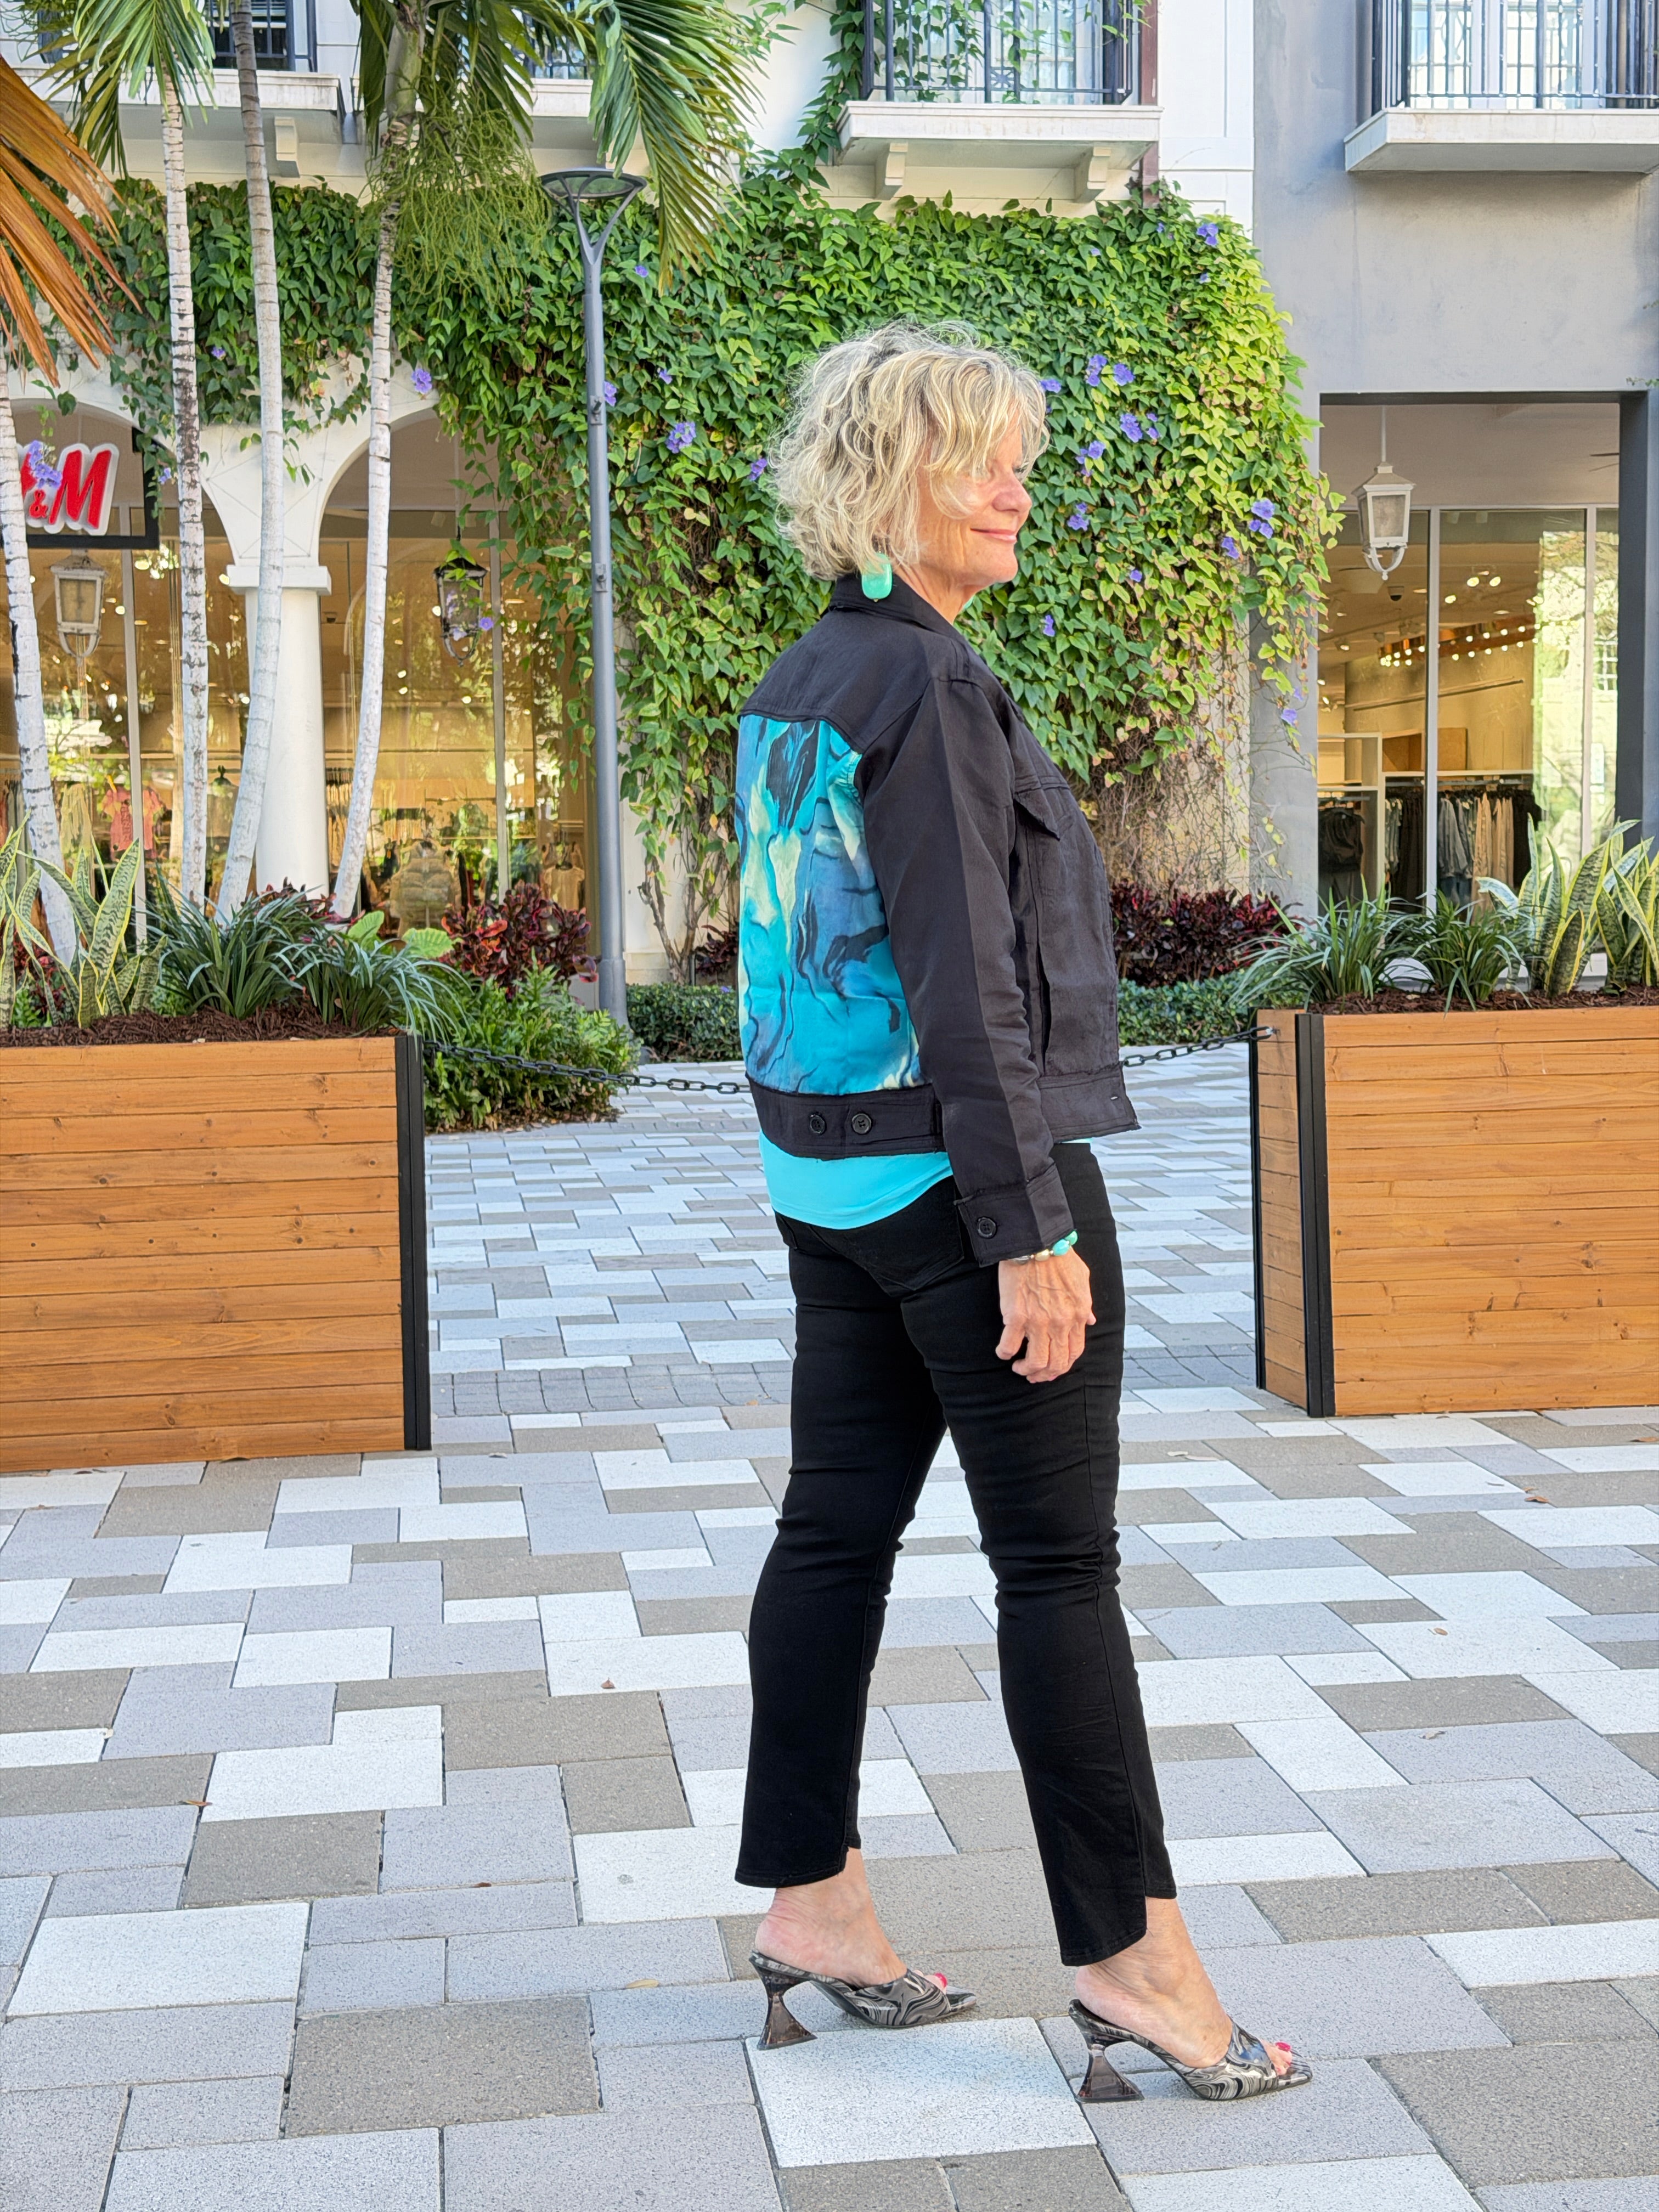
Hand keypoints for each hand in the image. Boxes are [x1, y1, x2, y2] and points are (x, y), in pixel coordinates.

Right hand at [995, 1248, 1093, 1382]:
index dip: (1063, 1366)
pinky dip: (1005, 1353)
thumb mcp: (1082, 1279)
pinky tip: (1003, 1352)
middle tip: (1034, 1374)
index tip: (1053, 1369)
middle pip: (1056, 1363)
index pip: (1074, 1352)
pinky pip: (1009, 1345)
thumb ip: (1086, 1304)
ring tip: (1019, 1366)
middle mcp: (1061, 1322)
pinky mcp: (1016, 1316)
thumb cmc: (1059, 1256)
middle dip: (1045, 1374)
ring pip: (1036, 1361)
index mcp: (1078, 1314)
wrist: (1036, 1241)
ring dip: (1026, 1369)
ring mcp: (1038, 1321)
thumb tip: (1090, 1321)